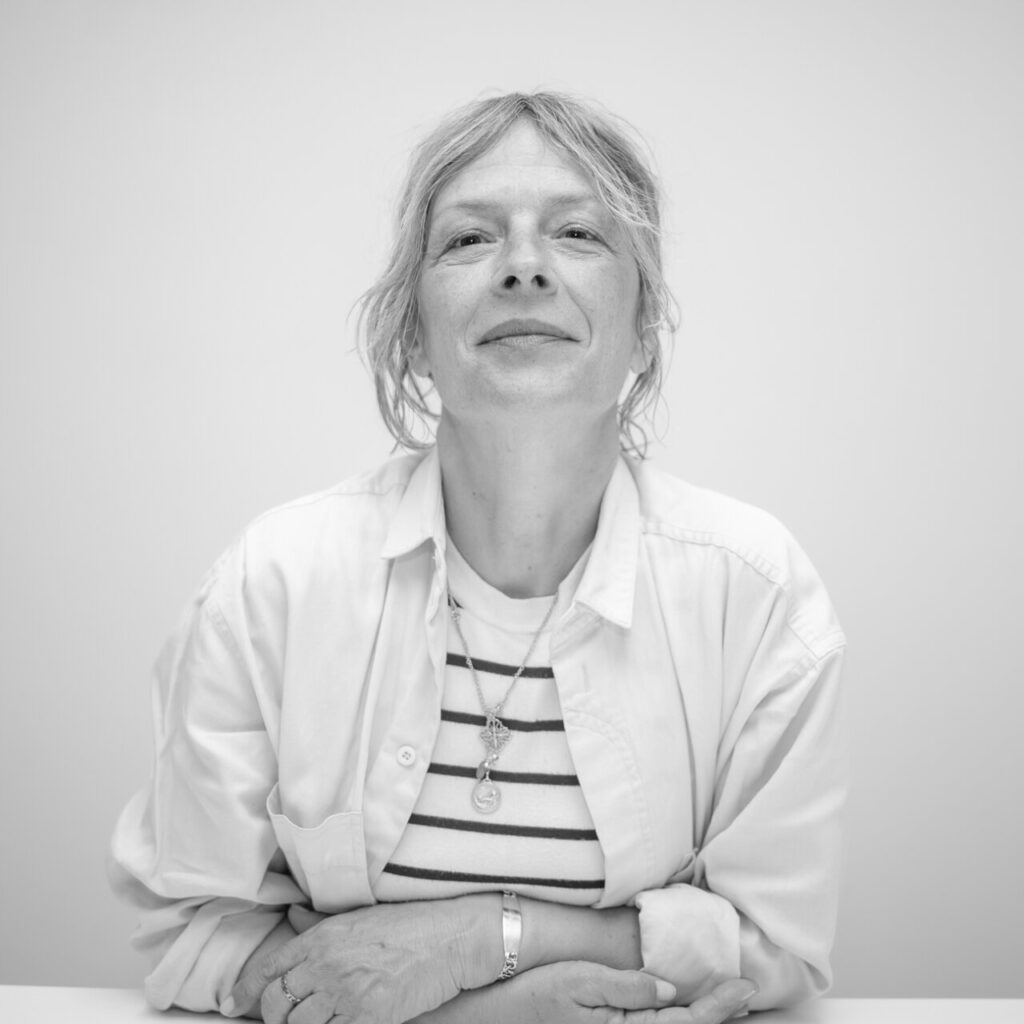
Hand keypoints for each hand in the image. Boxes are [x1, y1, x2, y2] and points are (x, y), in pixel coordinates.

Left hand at [225, 900, 483, 1023]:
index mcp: (323, 936)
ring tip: (310, 1021)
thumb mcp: (358, 917)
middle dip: (272, 1015)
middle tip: (280, 1018)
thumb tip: (291, 918)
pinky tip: (337, 1023)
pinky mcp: (368, 1018)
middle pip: (277, 1003)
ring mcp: (346, 994)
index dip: (246, 991)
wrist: (450, 939)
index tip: (233, 1004)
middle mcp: (328, 964)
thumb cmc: (408, 925)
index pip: (269, 968)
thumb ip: (319, 924)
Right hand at [416, 961, 757, 1023]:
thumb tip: (666, 987)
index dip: (717, 1004)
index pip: (683, 1021)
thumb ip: (625, 986)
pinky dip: (677, 1021)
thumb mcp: (578, 981)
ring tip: (730, 1004)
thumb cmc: (534, 993)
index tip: (744, 986)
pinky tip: (685, 1011)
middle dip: (719, 1015)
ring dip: (702, 1020)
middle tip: (748, 994)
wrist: (497, 1013)